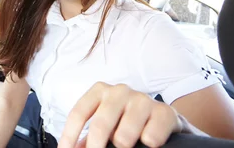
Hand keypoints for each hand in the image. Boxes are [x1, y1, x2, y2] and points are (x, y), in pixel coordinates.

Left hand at [59, 82, 182, 147]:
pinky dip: (148, 144)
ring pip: (124, 135)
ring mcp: (142, 99)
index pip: (79, 113)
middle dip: (95, 147)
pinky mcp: (164, 112)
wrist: (165, 118)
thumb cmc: (127, 120)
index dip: (69, 136)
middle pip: (100, 125)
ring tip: (126, 145)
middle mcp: (119, 91)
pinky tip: (148, 142)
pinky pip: (150, 137)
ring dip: (123, 146)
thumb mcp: (106, 123)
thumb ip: (87, 136)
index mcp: (100, 91)